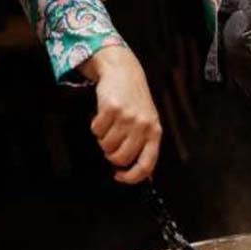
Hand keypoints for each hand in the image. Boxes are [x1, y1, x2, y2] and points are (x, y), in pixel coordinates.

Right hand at [80, 46, 161, 183]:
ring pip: (106, 146)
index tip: (119, 176)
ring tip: (110, 125)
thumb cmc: (135, 101)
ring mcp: (127, 117)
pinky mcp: (111, 109)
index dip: (131, 177)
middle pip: (120, 158)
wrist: (124, 72)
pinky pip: (96, 130)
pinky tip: (103, 115)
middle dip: (111, 155)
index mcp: (155, 132)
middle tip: (111, 142)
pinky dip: (96, 126)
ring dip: (103, 138)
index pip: (146, 164)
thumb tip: (141, 175)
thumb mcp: (147, 122)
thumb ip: (144, 146)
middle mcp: (143, 126)